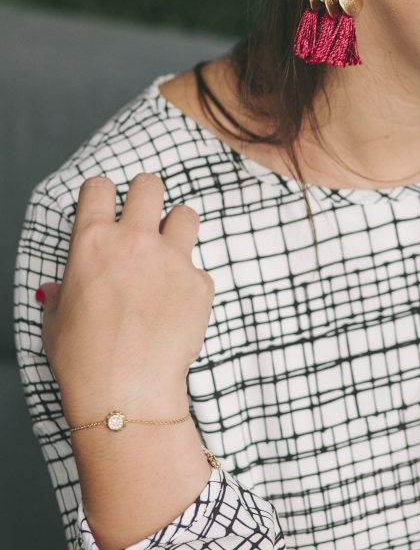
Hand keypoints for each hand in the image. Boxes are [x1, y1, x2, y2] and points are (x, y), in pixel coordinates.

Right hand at [39, 173, 214, 418]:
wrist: (126, 394)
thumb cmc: (84, 362)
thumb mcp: (57, 322)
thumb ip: (62, 293)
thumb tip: (58, 289)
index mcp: (93, 242)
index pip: (100, 187)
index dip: (103, 194)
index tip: (107, 206)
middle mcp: (134, 241)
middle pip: (149, 185)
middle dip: (146, 195)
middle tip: (144, 218)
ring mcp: (172, 259)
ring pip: (186, 214)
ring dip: (177, 228)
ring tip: (168, 255)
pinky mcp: (201, 283)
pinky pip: (199, 268)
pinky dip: (190, 282)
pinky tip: (177, 308)